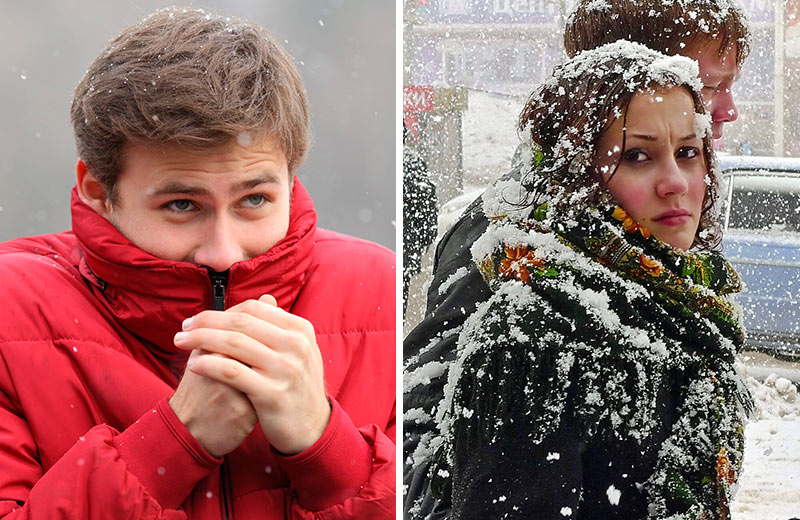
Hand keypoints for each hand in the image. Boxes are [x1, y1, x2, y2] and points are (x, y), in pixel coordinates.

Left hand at [174, 295, 330, 454]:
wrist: (311, 428)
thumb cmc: (297, 386)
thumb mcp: (297, 351)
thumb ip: (279, 327)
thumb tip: (264, 298)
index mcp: (300, 329)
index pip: (253, 309)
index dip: (221, 310)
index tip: (198, 319)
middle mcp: (296, 345)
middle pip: (241, 322)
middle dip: (206, 322)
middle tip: (183, 328)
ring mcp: (286, 369)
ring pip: (234, 343)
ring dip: (200, 339)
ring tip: (180, 342)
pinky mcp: (273, 393)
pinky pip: (232, 372)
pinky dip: (209, 365)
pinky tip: (193, 365)